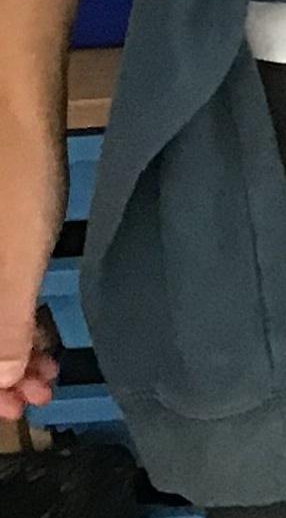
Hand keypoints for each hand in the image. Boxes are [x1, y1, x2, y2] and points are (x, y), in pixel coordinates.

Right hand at [0, 145, 61, 424]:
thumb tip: (1, 379)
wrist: (14, 110)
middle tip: (42, 391)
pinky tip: (40, 332)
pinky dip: (10, 315)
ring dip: (9, 347)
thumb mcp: (11, 268)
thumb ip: (3, 329)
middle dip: (0, 371)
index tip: (18, 408)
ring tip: (49, 368)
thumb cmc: (12, 182)